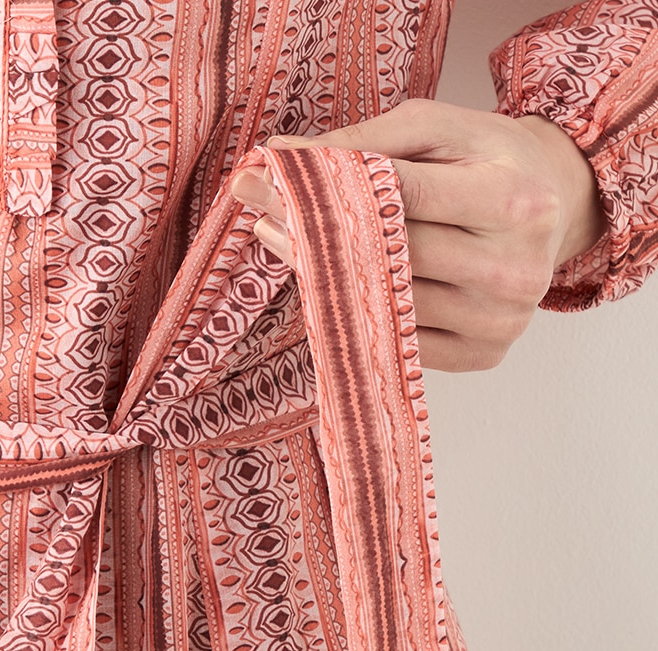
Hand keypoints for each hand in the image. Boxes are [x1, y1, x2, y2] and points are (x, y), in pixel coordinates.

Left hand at [232, 99, 605, 371]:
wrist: (555, 209)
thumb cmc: (490, 163)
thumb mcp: (441, 129)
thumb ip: (368, 137)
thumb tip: (285, 156)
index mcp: (513, 200)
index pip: (403, 194)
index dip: (331, 186)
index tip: (273, 176)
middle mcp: (512, 268)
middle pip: (390, 253)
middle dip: (316, 230)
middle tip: (262, 210)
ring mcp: (499, 319)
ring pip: (386, 301)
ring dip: (323, 275)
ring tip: (284, 240)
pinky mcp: (482, 354)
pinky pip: (398, 338)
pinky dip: (356, 313)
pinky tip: (324, 285)